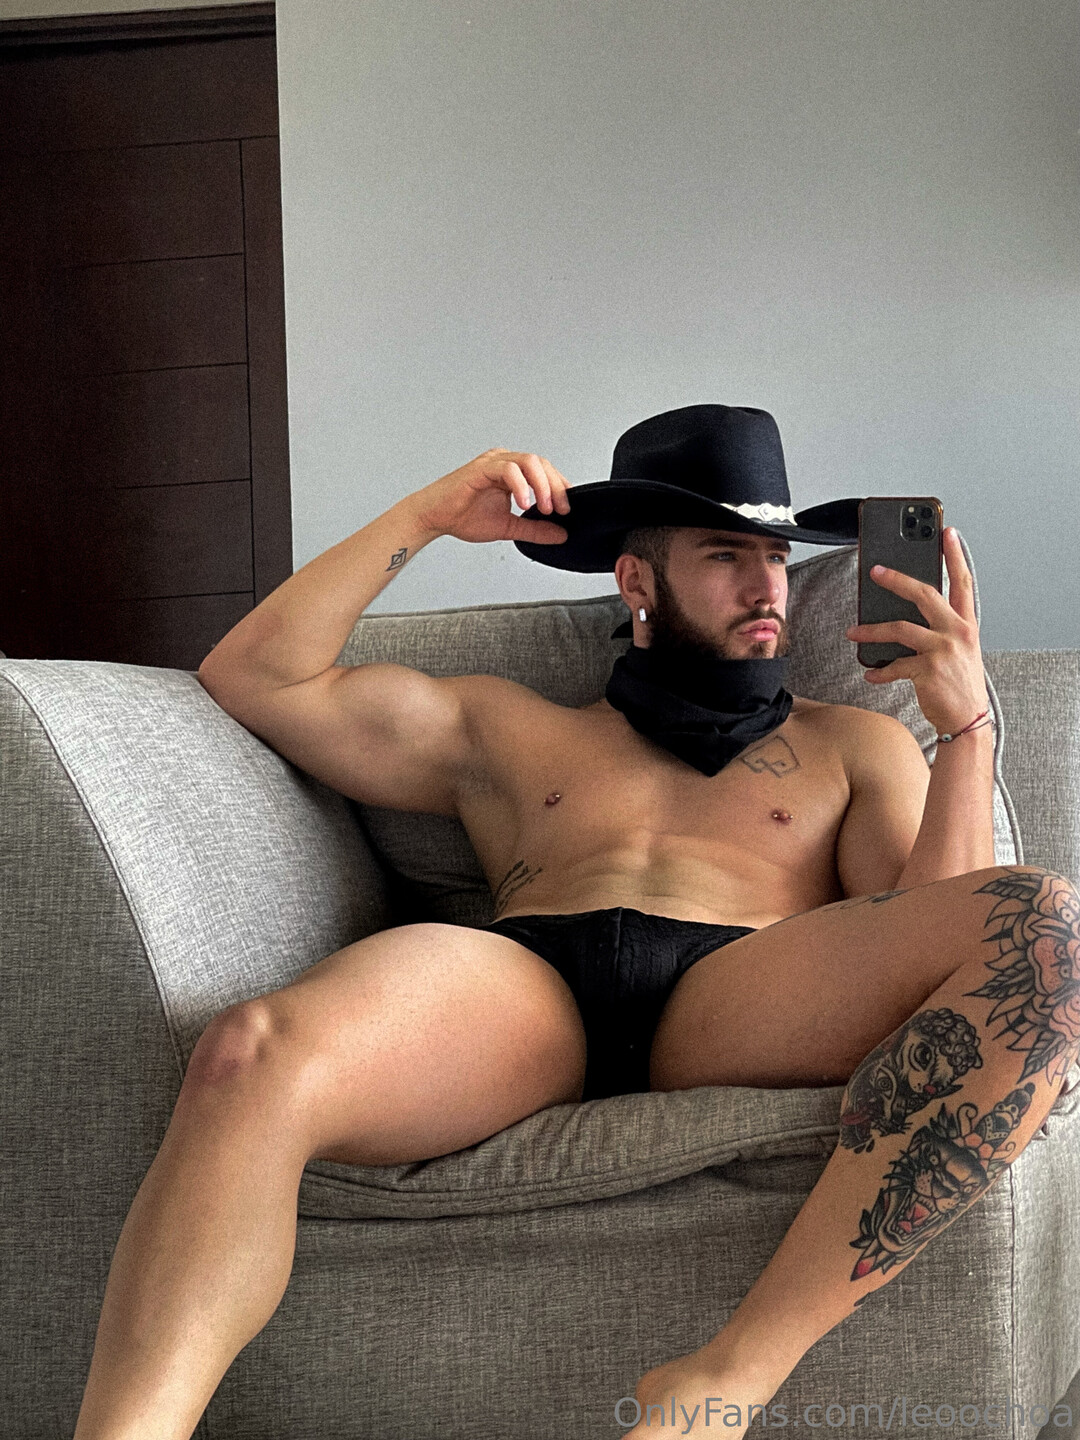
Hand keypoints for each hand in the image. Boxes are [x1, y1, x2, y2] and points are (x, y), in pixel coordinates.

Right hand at [410, 448, 571, 544]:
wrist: (434, 517)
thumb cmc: (462, 517)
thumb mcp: (509, 528)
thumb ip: (535, 530)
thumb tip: (561, 534)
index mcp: (512, 472)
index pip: (545, 472)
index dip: (560, 488)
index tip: (567, 509)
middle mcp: (505, 462)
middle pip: (542, 464)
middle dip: (556, 488)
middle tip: (560, 510)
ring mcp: (494, 462)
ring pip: (529, 462)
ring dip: (542, 486)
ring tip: (544, 508)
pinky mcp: (482, 468)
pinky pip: (509, 469)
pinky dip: (521, 486)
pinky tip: (524, 504)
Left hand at [844, 527, 989, 736]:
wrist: (968, 719)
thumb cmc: (960, 683)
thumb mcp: (960, 650)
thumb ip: (941, 628)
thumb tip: (905, 613)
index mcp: (966, 624)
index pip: (963, 582)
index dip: (955, 556)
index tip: (947, 532)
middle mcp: (958, 632)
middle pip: (924, 594)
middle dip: (897, 579)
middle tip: (875, 571)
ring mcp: (944, 650)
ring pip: (900, 628)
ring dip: (871, 630)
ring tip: (853, 633)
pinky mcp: (929, 670)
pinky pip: (895, 665)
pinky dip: (879, 671)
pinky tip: (870, 673)